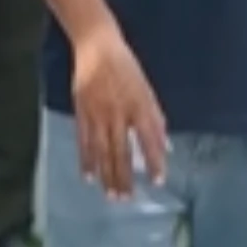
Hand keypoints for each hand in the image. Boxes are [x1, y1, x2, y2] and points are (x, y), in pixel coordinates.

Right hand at [71, 25, 167, 197]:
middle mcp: (118, 112)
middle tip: (127, 199)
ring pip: (102, 152)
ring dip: (106, 175)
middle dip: (125, 177)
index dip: (154, 159)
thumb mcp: (145, 87)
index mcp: (138, 103)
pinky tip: (89, 177)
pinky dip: (86, 161)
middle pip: (121, 151)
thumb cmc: (126, 66)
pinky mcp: (81, 114)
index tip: (158, 179)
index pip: (149, 137)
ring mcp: (97, 115)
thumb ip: (154, 116)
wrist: (97, 47)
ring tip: (111, 195)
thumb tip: (165, 142)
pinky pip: (84, 143)